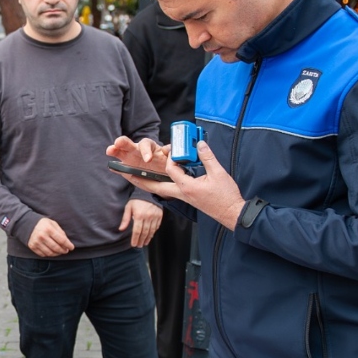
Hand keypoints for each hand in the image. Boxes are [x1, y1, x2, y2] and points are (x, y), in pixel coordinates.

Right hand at [27, 217, 73, 256]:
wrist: (28, 224)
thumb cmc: (43, 224)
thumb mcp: (53, 224)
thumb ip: (60, 232)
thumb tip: (67, 242)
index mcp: (49, 229)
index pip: (62, 240)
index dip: (68, 245)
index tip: (72, 247)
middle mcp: (42, 236)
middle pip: (56, 248)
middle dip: (63, 250)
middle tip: (66, 250)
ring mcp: (36, 242)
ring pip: (50, 253)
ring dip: (57, 254)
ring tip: (60, 251)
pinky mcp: (32, 247)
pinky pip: (43, 254)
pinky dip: (49, 254)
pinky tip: (52, 252)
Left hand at [107, 138, 247, 230]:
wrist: (232, 213)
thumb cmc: (225, 196)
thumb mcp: (218, 173)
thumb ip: (207, 157)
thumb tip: (199, 144)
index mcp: (187, 187)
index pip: (171, 170)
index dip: (171, 157)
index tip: (173, 148)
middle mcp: (181, 193)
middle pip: (154, 187)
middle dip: (139, 180)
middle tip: (126, 174)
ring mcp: (182, 197)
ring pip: (159, 190)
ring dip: (146, 184)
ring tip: (135, 178)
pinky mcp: (186, 198)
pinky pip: (167, 191)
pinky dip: (159, 186)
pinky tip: (157, 181)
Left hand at [120, 199, 161, 247]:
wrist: (148, 193)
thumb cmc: (136, 200)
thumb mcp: (128, 207)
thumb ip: (125, 219)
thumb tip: (121, 229)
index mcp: (139, 215)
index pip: (137, 231)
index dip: (135, 239)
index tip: (133, 244)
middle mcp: (148, 217)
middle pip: (144, 233)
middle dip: (141, 241)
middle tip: (139, 246)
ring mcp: (155, 217)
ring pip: (151, 231)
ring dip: (147, 239)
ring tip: (144, 243)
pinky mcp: (159, 216)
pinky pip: (156, 227)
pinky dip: (153, 233)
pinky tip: (150, 236)